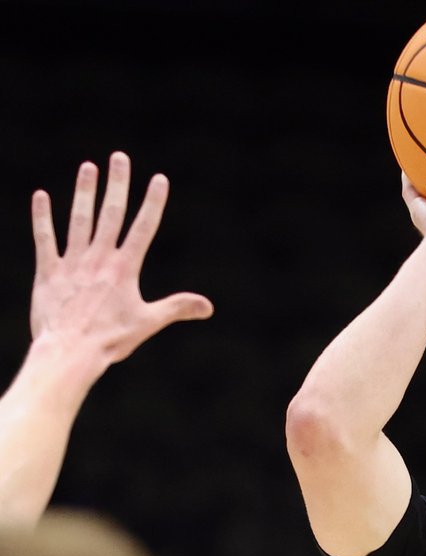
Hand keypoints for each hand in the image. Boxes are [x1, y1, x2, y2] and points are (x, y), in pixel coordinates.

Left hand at [29, 151, 212, 368]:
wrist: (70, 351)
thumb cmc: (111, 340)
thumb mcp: (148, 323)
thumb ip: (177, 308)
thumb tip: (208, 306)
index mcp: (124, 269)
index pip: (142, 229)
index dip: (152, 203)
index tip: (159, 179)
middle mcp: (99, 259)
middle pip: (110, 214)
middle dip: (117, 184)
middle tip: (120, 157)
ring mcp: (72, 263)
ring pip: (79, 220)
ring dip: (84, 192)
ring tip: (88, 167)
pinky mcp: (49, 272)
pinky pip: (45, 239)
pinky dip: (43, 218)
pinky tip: (41, 196)